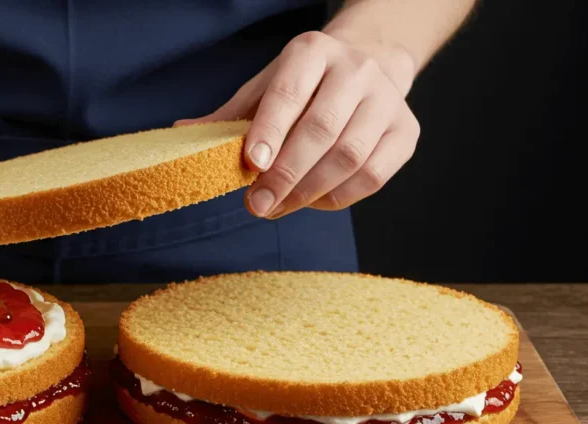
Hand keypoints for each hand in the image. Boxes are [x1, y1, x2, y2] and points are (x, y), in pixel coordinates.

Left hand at [177, 31, 419, 218]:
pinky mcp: (407, 131)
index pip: (289, 93)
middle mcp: (356, 70)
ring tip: (279, 207)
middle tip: (257, 204)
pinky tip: (313, 201)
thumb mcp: (263, 89)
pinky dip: (339, 197)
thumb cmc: (303, 86)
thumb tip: (180, 133)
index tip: (250, 165)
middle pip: (321, 130)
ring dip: (309, 192)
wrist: (369, 67)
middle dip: (285, 175)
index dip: (269, 131)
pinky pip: (374, 175)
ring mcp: (387, 100)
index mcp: (312, 52)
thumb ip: (229, 116)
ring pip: (350, 157)